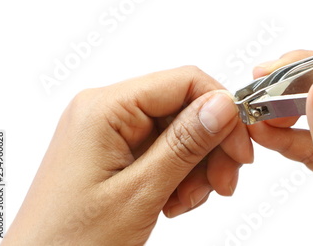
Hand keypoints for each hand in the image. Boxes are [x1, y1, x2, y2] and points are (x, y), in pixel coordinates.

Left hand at [3, 66, 252, 244]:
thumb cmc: (71, 241)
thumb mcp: (139, 193)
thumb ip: (184, 144)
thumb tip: (223, 104)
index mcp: (105, 109)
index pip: (184, 82)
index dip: (221, 112)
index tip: (241, 150)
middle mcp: (107, 112)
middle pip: (185, 109)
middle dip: (210, 148)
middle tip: (223, 184)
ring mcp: (111, 132)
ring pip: (180, 133)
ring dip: (196, 168)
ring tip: (187, 201)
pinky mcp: (116, 152)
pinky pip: (165, 152)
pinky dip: (180, 176)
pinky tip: (173, 202)